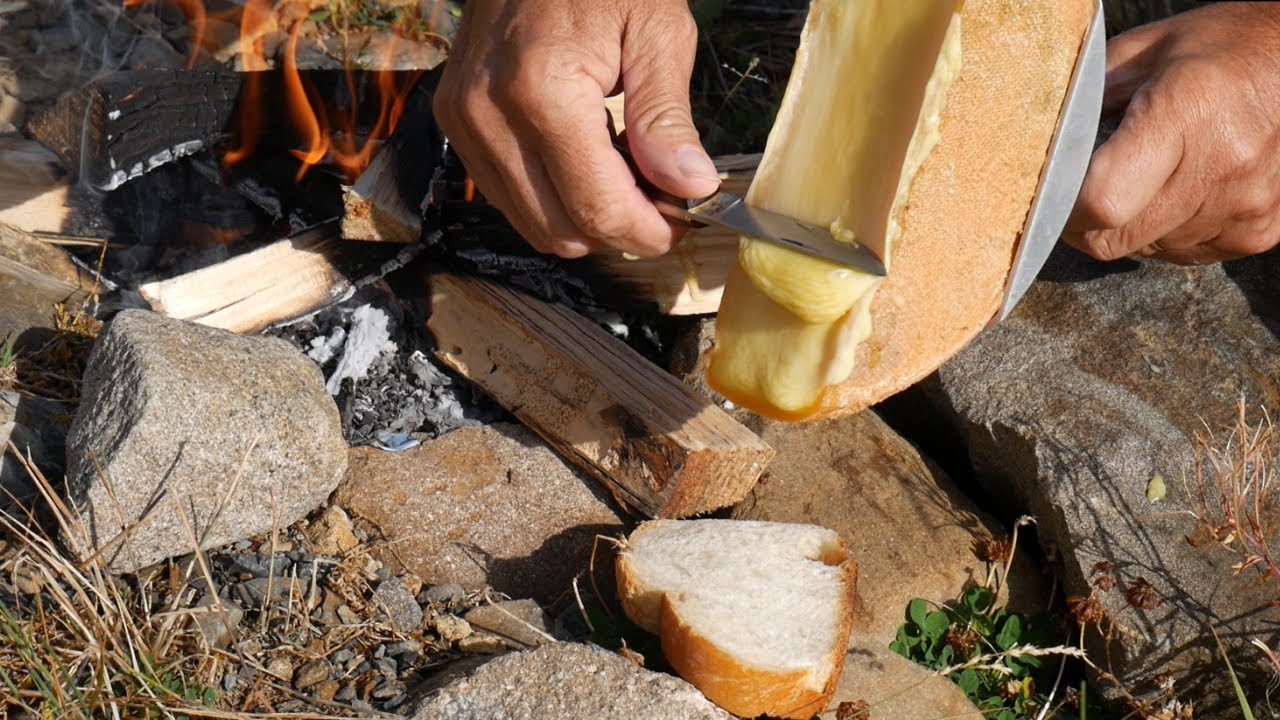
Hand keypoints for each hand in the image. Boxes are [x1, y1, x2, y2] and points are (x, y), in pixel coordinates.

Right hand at [432, 0, 721, 258]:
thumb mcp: (657, 29)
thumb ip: (665, 117)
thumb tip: (689, 187)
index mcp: (541, 91)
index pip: (595, 208)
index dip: (646, 232)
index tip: (681, 223)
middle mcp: (489, 115)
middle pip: (560, 230)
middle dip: (617, 229)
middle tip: (660, 199)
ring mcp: (464, 120)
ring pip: (532, 223)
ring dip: (584, 216)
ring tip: (625, 174)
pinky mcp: (455, 121)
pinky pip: (508, 193)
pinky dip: (553, 195)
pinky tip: (586, 158)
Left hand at [1063, 3, 1279, 263]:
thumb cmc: (1226, 47)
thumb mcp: (1149, 50)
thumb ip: (1088, 94)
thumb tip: (1036, 139)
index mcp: (1185, 115)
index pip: (1101, 201)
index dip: (1063, 209)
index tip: (1052, 195)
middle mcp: (1221, 167)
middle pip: (1116, 239)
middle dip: (1086, 225)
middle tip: (1082, 195)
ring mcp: (1246, 205)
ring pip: (1147, 251)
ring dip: (1130, 227)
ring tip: (1143, 179)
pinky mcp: (1259, 231)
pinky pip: (1187, 254)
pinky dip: (1168, 233)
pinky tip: (1177, 192)